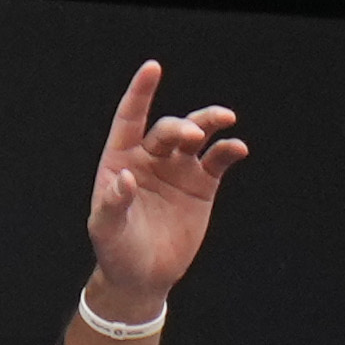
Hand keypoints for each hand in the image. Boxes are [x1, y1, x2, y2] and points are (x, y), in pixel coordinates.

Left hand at [78, 60, 249, 323]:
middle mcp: (150, 158)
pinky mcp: (202, 185)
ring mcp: (178, 169)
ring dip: (209, 123)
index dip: (141, 93)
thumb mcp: (106, 230)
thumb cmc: (116, 251)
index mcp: (120, 161)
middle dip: (180, 126)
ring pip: (198, 135)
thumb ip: (113, 203)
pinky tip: (237, 149)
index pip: (130, 118)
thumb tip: (124, 178)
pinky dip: (229, 151)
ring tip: (225, 119)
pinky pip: (218, 160)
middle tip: (191, 134)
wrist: (142, 277)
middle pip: (168, 129)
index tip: (153, 68)